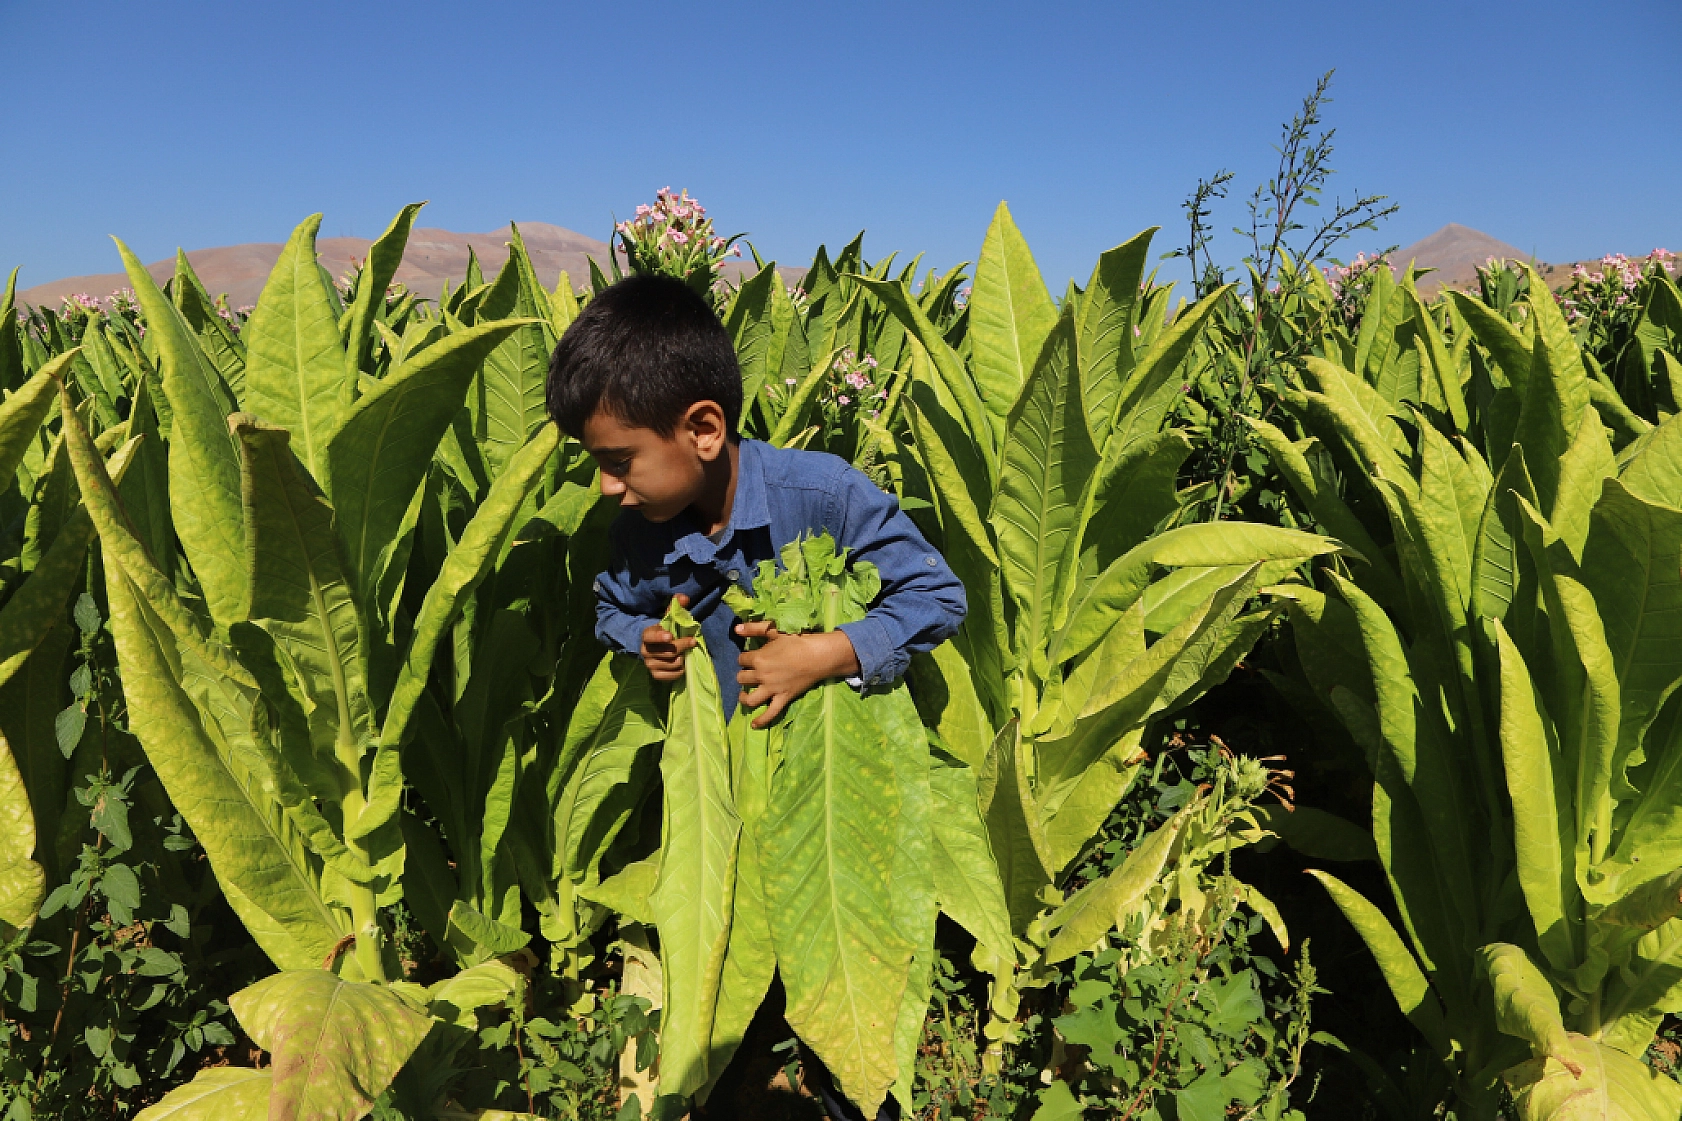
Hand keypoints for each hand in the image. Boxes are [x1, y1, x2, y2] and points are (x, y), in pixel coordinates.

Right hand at [640, 594, 695, 680]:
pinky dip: (680, 670)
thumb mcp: (669, 619)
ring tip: (684, 653)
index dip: (660, 636)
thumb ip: (675, 607)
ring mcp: (650, 664)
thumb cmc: (665, 631)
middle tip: (692, 641)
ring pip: (672, 664)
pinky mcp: (655, 675)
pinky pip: (672, 675)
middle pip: (668, 651)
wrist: (656, 648)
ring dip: (682, 658)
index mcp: (647, 635)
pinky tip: (681, 664)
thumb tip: (683, 597)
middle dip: (682, 646)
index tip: (670, 636)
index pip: (650, 636)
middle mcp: (645, 651)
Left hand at [735, 623, 860, 728]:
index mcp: (758, 658)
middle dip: (743, 675)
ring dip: (744, 698)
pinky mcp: (783, 698)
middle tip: (749, 673)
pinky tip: (754, 725)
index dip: (744, 658)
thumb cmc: (796, 641)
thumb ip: (754, 628)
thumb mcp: (774, 631)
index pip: (742, 660)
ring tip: (743, 695)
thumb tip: (735, 628)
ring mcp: (772, 689)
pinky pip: (770, 713)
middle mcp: (762, 676)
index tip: (750, 658)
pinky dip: (761, 720)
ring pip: (750, 698)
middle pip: (742, 678)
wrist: (817, 656)